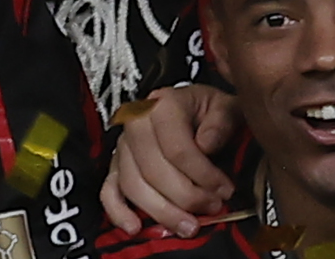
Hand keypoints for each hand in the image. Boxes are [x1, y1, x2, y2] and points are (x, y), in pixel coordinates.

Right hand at [101, 83, 236, 235]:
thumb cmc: (208, 112)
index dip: (203, 176)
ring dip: (162, 211)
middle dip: (186, 197)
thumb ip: (220, 122)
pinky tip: (134, 227)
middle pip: (153, 170)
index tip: (225, 190)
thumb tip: (206, 144)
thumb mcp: (224, 107)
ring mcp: (122, 146)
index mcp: (162, 105)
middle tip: (213, 208)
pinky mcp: (116, 166)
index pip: (176, 148)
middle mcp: (135, 123)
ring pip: (133, 185)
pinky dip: (118, 211)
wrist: (192, 111)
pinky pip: (108, 190)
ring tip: (189, 226)